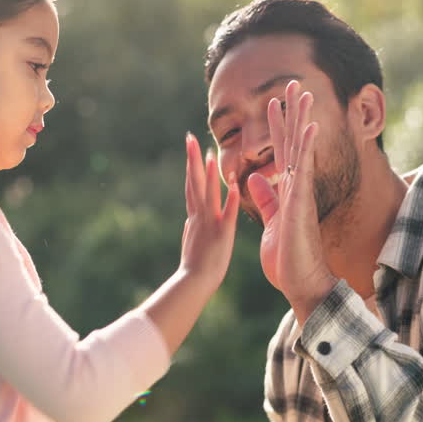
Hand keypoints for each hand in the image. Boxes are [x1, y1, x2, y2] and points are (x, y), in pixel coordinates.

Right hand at [180, 132, 239, 291]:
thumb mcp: (192, 242)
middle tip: (190, 138)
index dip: (192, 167)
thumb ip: (192, 228)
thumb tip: (188, 218)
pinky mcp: (221, 234)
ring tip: (209, 152)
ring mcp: (209, 224)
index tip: (192, 148)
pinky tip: (233, 183)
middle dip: (192, 159)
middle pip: (194, 183)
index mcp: (194, 217)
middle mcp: (199, 216)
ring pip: (207, 193)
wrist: (193, 283)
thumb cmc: (194, 269)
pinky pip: (226, 213)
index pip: (192, 186)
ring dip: (208, 173)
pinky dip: (229, 198)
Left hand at [247, 81, 336, 319]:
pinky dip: (307, 148)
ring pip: (300, 149)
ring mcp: (300, 193)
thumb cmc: (288, 257)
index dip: (277, 127)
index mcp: (286, 191)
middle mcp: (296, 187)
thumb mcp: (272, 221)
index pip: (281, 151)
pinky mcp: (300, 204)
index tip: (275, 102)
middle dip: (293, 113)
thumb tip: (255, 179)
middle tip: (295, 83)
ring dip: (300, 120)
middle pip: (294, 142)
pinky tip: (311, 127)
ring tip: (303, 93)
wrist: (301, 283)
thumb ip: (266, 199)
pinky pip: (304, 171)